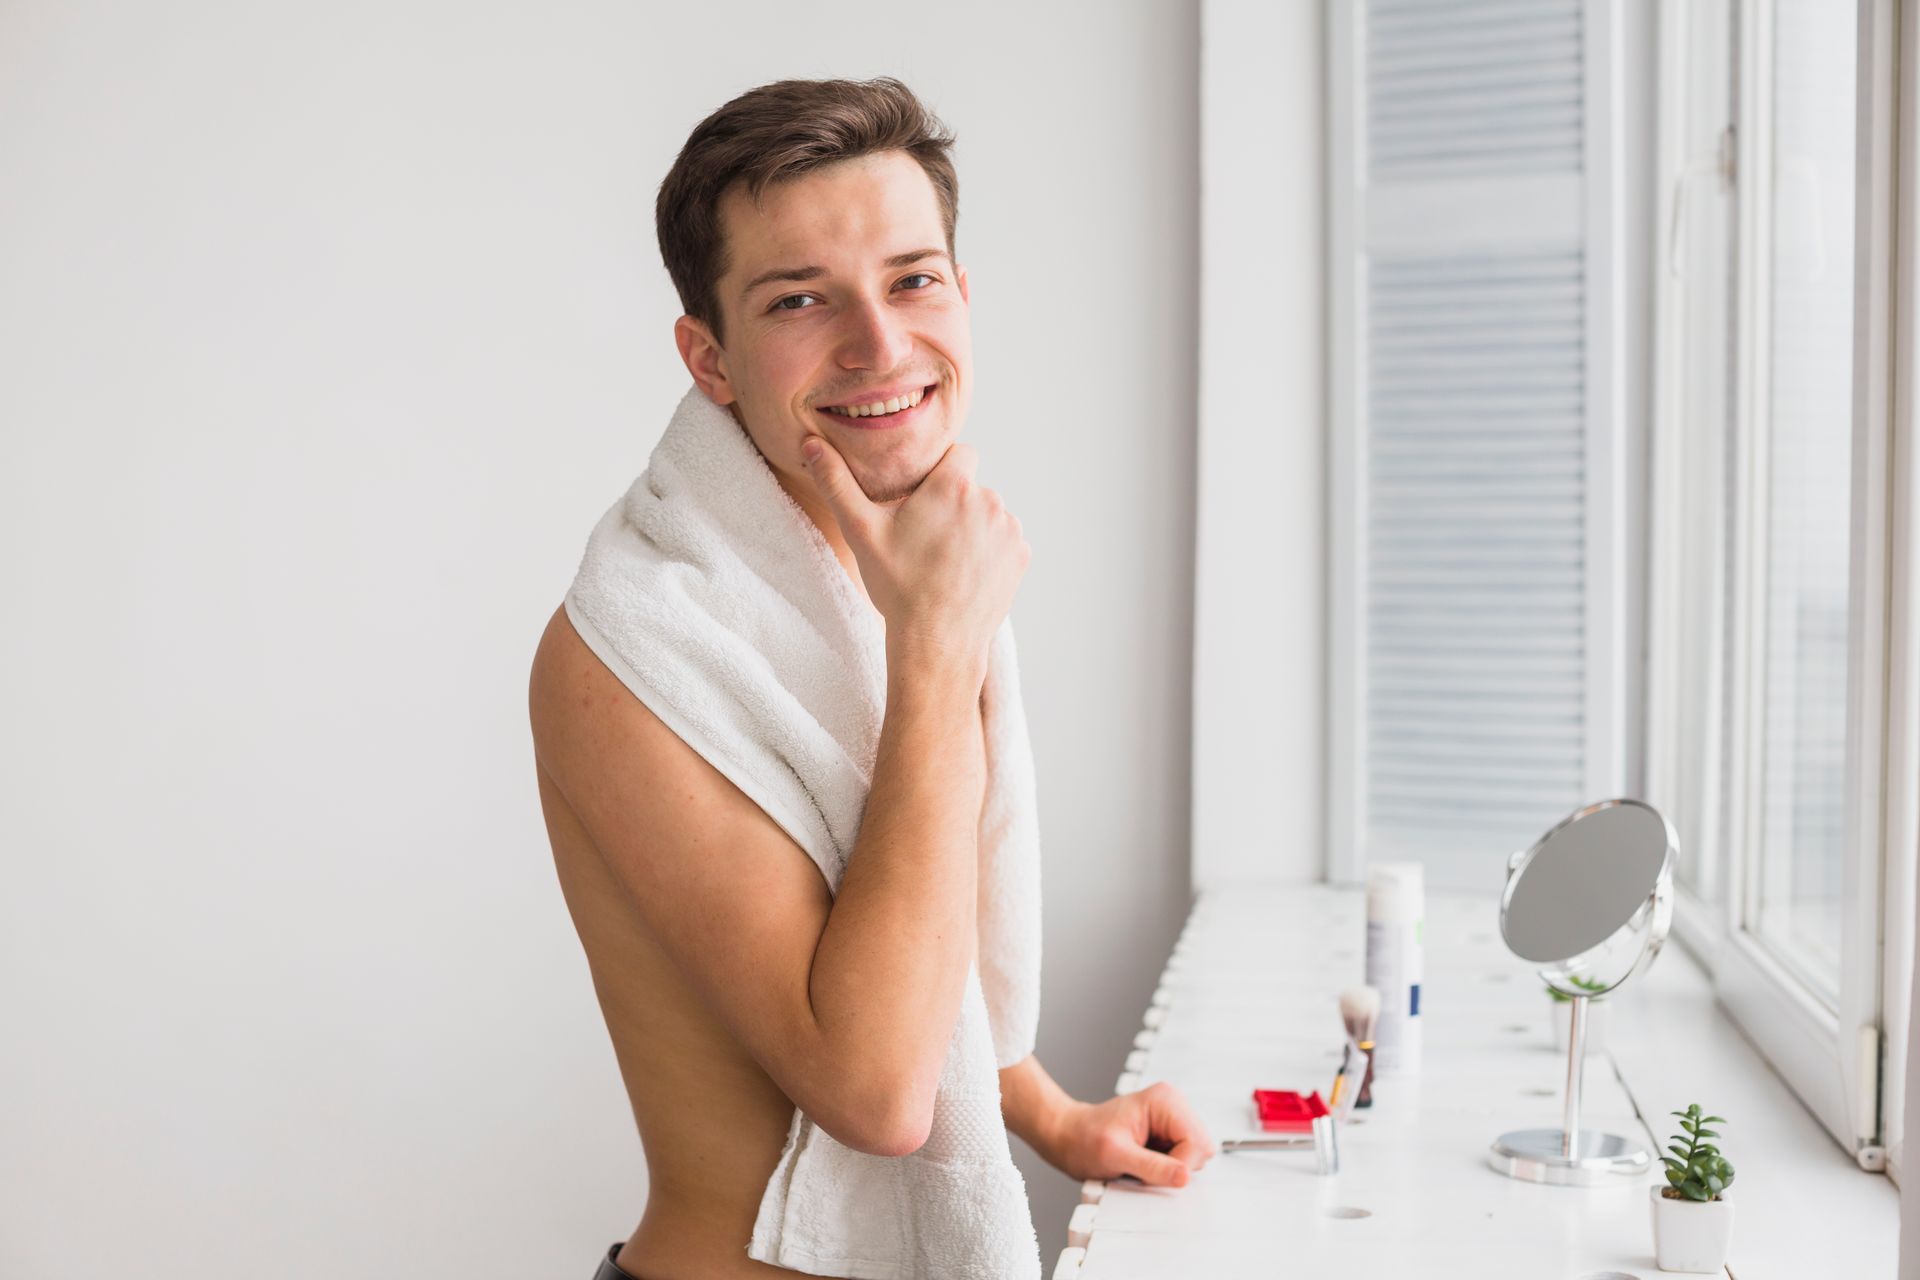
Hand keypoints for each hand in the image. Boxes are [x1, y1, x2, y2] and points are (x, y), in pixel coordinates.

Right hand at [799, 434, 1028, 676]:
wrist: (937, 643)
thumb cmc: (898, 587)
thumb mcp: (860, 531)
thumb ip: (836, 482)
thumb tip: (810, 443)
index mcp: (954, 486)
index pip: (959, 453)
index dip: (940, 472)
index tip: (923, 498)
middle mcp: (990, 501)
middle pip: (971, 487)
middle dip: (953, 504)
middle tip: (925, 537)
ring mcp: (1009, 530)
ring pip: (988, 514)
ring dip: (972, 527)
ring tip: (944, 560)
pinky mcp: (1020, 556)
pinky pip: (1003, 540)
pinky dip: (988, 551)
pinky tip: (964, 573)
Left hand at [1043, 1081, 1215, 1187]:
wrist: (1068, 1137)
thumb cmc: (1084, 1138)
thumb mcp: (1115, 1155)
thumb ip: (1152, 1167)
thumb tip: (1184, 1176)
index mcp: (1165, 1101)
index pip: (1197, 1143)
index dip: (1180, 1166)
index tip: (1153, 1172)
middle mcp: (1173, 1107)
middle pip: (1201, 1150)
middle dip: (1176, 1167)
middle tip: (1143, 1166)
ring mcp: (1172, 1121)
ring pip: (1194, 1158)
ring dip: (1170, 1169)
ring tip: (1140, 1162)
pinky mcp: (1168, 1136)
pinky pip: (1182, 1162)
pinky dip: (1165, 1170)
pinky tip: (1143, 1162)